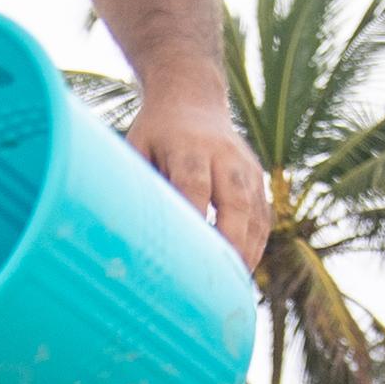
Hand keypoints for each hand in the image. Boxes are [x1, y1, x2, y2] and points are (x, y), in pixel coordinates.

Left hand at [124, 69, 270, 273]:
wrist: (192, 98)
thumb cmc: (155, 133)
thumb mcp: (137, 147)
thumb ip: (138, 184)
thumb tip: (122, 233)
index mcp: (188, 144)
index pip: (194, 184)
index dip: (194, 217)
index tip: (187, 253)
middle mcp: (224, 154)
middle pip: (234, 200)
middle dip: (230, 240)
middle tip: (221, 279)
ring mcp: (245, 165)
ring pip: (255, 211)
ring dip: (247, 249)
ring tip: (234, 285)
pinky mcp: (257, 176)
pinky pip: (262, 215)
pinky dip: (255, 243)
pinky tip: (242, 269)